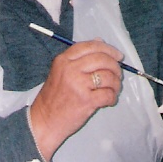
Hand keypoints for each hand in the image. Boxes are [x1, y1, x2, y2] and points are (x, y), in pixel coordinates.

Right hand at [29, 39, 123, 159]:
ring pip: (108, 76)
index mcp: (63, 60)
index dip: (108, 49)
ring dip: (116, 84)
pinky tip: (109, 100)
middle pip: (102, 59)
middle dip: (115, 67)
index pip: (90, 46)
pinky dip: (112, 97)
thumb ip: (79, 58)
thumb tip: (100, 41)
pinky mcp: (86, 100)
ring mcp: (78, 84)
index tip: (117, 56)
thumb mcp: (60, 71)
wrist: (44, 120)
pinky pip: (108, 94)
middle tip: (117, 74)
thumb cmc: (54, 97)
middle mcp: (70, 69)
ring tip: (112, 89)